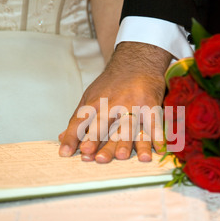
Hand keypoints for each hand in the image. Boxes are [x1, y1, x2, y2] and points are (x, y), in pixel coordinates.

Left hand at [59, 42, 171, 162]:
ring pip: (128, 127)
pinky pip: (154, 124)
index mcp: (95, 103)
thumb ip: (79, 120)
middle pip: (103, 125)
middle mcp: (112, 104)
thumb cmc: (112, 84)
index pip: (80, 121)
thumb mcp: (90, 97)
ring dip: (126, 143)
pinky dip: (157, 137)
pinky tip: (157, 150)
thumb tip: (62, 139)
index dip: (73, 137)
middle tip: (96, 158)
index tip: (66, 153)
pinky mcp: (151, 106)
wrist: (137, 62)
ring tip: (123, 157)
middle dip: (98, 141)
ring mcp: (133, 105)